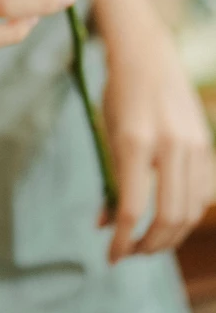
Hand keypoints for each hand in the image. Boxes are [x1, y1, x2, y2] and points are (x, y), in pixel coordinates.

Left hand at [103, 19, 213, 262]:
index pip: (130, 209)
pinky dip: (187, 214)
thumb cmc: (119, 94)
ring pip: (189, 211)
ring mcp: (192, 145)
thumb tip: (105, 223)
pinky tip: (170, 217)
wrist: (148, 55)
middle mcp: (168, 145)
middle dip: (148, 246)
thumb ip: (110, 178)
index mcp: (135, 142)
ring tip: (148, 241)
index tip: (111, 257)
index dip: (121, 241)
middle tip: (130, 252)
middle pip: (166, 218)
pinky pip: (203, 193)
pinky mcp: (206, 145)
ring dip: (169, 236)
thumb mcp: (107, 133)